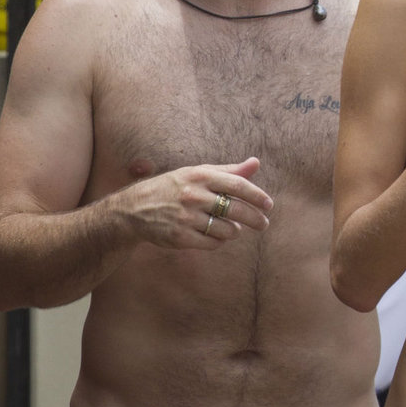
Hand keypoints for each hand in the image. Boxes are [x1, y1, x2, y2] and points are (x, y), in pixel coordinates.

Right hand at [116, 156, 271, 250]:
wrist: (135, 208)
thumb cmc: (174, 188)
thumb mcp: (197, 173)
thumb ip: (228, 171)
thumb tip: (255, 163)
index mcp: (200, 176)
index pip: (237, 186)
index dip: (257, 197)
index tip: (269, 206)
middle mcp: (193, 195)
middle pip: (236, 210)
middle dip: (255, 219)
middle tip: (263, 224)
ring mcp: (186, 217)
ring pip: (227, 230)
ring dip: (233, 231)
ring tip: (230, 228)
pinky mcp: (181, 237)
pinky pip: (213, 243)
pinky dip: (218, 241)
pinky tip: (214, 235)